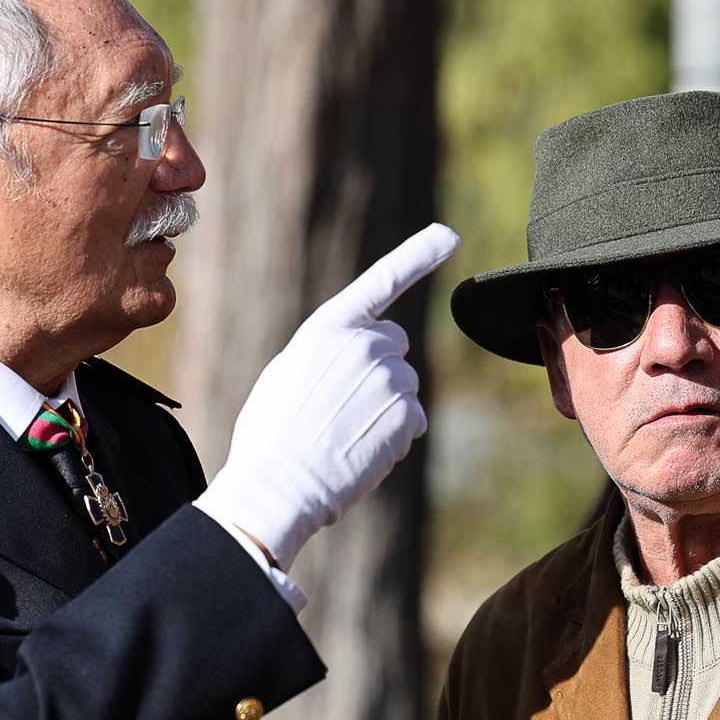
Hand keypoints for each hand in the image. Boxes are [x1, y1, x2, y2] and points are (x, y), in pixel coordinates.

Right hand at [195, 223, 458, 573]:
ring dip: (385, 408)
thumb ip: (328, 352)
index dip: (418, 255)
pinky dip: (394, 437)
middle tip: (342, 406)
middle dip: (380, 369)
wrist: (277, 484)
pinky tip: (360, 450)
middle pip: (393, 346)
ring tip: (344, 434)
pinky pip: (413, 421)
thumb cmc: (270, 435)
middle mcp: (365, 344)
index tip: (449, 235)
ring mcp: (390, 379)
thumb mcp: (288, 373)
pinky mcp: (407, 415)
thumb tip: (357, 353)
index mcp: (328, 327)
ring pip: (404, 387)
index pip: (381, 282)